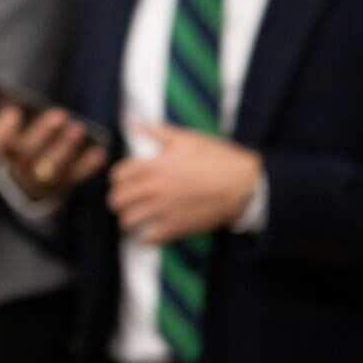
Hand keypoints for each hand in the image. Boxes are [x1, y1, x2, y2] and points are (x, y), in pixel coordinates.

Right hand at [0, 107, 106, 201]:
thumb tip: (12, 104)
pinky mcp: (58, 187)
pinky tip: (98, 151)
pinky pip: (73, 178)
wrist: (25, 179)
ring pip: (50, 169)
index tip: (13, 112)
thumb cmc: (18, 140)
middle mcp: (15, 171)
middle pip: (26, 155)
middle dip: (43, 134)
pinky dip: (86, 166)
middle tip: (59, 115)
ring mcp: (37, 182)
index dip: (2, 130)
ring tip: (78, 128)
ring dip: (65, 148)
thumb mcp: (9, 128)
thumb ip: (7, 114)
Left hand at [107, 124, 261, 244]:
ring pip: (128, 221)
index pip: (117, 175)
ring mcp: (165, 210)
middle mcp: (155, 189)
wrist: (245, 185)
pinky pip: (148, 239)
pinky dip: (145, 237)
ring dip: (128, 219)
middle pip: (117, 199)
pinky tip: (151, 230)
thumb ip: (156, 132)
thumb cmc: (217, 158)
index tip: (124, 181)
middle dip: (118, 199)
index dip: (118, 178)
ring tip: (135, 216)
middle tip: (125, 200)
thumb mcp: (186, 138)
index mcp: (154, 166)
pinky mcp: (177, 228)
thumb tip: (133, 124)